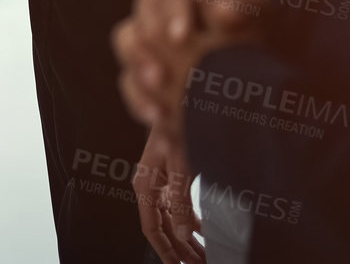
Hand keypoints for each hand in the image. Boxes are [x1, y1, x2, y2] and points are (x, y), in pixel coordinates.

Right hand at [113, 0, 263, 137]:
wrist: (266, 71)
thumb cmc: (261, 30)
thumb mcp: (260, 14)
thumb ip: (244, 6)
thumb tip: (223, 12)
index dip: (166, 12)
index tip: (181, 37)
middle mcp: (158, 17)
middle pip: (132, 26)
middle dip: (141, 53)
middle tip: (161, 78)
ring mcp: (149, 48)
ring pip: (126, 53)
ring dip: (138, 77)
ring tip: (159, 105)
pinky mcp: (147, 79)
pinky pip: (131, 88)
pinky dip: (142, 104)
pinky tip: (161, 124)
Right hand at [135, 127, 205, 263]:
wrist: (174, 101)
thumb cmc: (173, 127)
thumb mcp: (180, 165)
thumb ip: (181, 200)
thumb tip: (184, 232)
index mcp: (145, 186)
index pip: (152, 229)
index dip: (164, 251)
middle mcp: (150, 188)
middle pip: (164, 228)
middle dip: (181, 250)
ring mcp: (160, 184)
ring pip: (173, 220)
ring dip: (188, 239)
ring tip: (204, 257)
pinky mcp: (171, 178)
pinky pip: (180, 207)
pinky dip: (192, 222)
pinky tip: (204, 233)